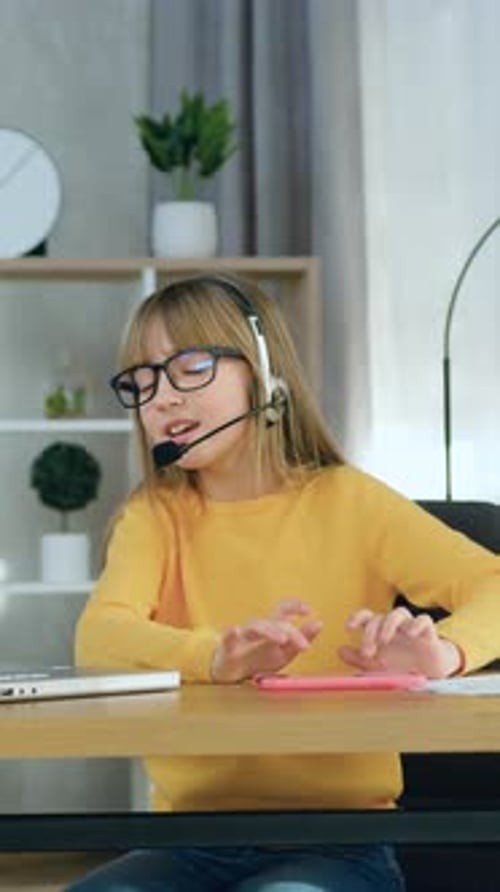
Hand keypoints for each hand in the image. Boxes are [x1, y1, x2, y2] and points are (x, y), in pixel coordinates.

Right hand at [210, 598, 322, 683]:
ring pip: (255, 626)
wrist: (233, 672)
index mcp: (272, 627)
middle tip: (305, 646)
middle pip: (274, 622)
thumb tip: (319, 622)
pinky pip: (227, 639)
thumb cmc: (260, 658)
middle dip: (291, 632)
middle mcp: (258, 628)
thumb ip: (302, 638)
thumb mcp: (286, 651)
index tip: (308, 611)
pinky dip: (230, 634)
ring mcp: (243, 637)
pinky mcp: (228, 648)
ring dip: (270, 631)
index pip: (283, 610)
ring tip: (282, 639)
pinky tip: (234, 630)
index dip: (295, 606)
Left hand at [338, 607, 462, 678]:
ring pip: (399, 612)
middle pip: (380, 617)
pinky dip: (416, 625)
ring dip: (389, 624)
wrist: (430, 674)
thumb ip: (358, 659)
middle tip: (367, 652)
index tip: (348, 628)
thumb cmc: (401, 666)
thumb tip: (339, 650)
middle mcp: (395, 626)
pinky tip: (411, 635)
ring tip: (384, 640)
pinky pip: (424, 620)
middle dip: (370, 632)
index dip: (357, 618)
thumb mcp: (377, 666)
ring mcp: (411, 627)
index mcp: (381, 630)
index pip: (367, 616)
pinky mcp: (429, 633)